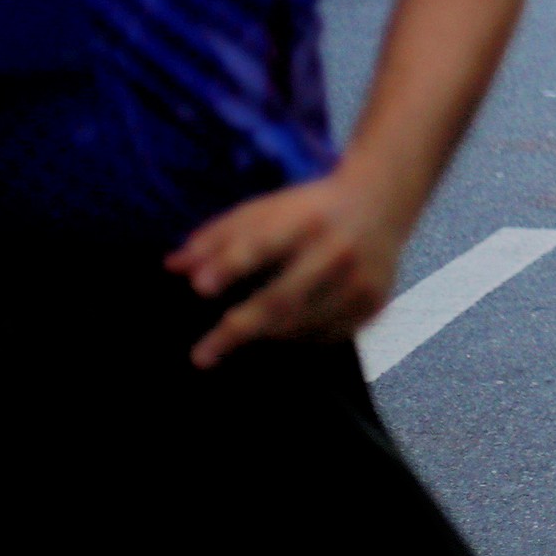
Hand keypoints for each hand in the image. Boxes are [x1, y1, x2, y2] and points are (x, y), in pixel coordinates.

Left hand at [164, 164, 414, 368]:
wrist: (382, 200)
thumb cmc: (309, 208)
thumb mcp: (265, 209)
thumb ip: (218, 236)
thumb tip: (172, 267)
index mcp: (309, 217)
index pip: (264, 243)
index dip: (231, 264)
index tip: (199, 287)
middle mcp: (339, 249)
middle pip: (283, 298)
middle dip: (237, 329)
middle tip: (201, 355)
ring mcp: (361, 279)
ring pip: (302, 325)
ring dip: (263, 336)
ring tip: (236, 336)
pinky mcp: (374, 302)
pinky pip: (326, 335)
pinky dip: (297, 338)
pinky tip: (282, 329)